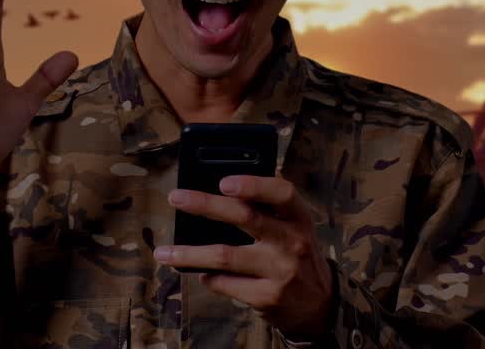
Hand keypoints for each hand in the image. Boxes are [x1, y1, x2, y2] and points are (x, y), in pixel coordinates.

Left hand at [155, 175, 333, 337]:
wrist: (320, 304)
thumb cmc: (296, 253)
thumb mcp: (294, 227)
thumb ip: (267, 208)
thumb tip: (216, 191)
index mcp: (299, 217)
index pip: (281, 193)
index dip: (253, 184)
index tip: (223, 181)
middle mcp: (292, 242)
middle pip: (246, 218)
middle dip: (206, 205)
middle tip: (176, 198)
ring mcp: (280, 271)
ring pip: (224, 256)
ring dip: (189, 253)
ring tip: (164, 252)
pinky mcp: (267, 297)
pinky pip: (225, 283)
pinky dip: (207, 277)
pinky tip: (200, 272)